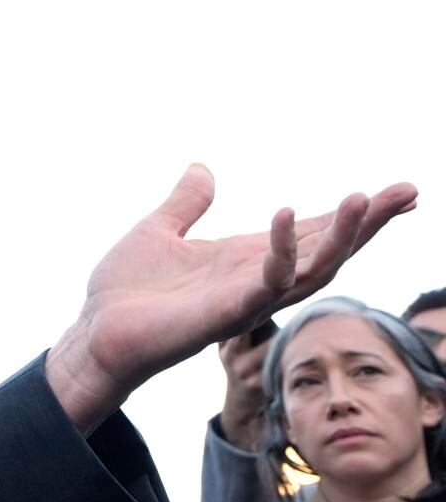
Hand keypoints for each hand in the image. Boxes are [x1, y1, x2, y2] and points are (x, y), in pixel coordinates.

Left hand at [47, 164, 415, 431]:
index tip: (400, 192)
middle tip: (406, 192)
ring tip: (362, 199)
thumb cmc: (125, 292)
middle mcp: (255, 279)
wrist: (95, 332)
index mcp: (245, 258)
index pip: (312, 232)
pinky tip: (285, 217)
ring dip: (339, 235)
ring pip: (310, 269)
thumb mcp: (158, 231)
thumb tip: (202, 169)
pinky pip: (263, 284)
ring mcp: (244, 299)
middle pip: (328, 250)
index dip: (352, 215)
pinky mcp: (224, 315)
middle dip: (367, 222)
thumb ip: (186, 203)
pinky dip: (279, 253)